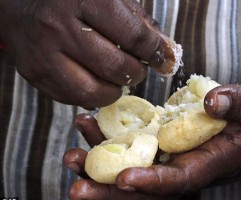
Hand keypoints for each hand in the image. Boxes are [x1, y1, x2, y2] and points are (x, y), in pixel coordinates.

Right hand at [0, 0, 172, 107]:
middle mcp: (61, 28)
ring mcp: (45, 55)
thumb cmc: (74, 2)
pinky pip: (75, 99)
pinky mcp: (37, 76)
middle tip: (137, 69)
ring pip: (94, 91)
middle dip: (136, 73)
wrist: (22, 9)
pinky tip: (96, 81)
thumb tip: (168, 53)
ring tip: (117, 78)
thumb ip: (141, 25)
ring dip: (116, 90)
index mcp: (84, 0)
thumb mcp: (110, 1)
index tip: (166, 61)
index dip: (156, 52)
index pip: (133, 36)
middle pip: (115, 67)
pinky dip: (94, 96)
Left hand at [63, 76, 240, 199]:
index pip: (183, 179)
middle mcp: (194, 163)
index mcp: (217, 161)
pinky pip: (139, 146)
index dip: (153, 183)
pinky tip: (91, 128)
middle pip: (150, 187)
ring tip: (71, 155)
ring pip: (138, 167)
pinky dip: (113, 141)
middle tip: (77, 187)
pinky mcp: (171, 139)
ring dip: (103, 165)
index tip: (123, 181)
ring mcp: (180, 153)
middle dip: (113, 191)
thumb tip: (212, 101)